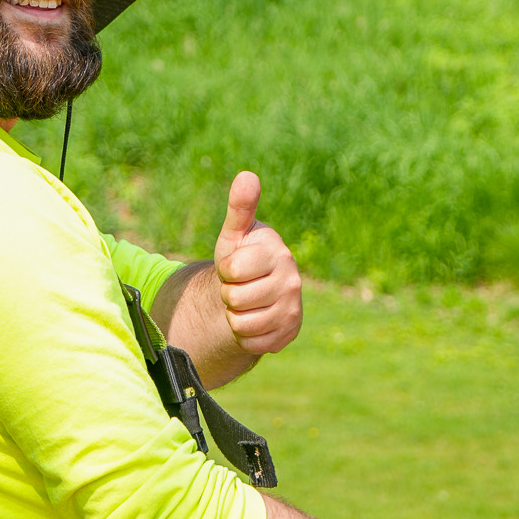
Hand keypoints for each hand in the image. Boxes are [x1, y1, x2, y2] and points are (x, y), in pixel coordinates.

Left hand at [213, 170, 302, 356]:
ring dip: (235, 316)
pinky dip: (245, 336)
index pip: (231, 270)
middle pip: (234, 299)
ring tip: (247, 302)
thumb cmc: (242, 256)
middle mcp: (291, 279)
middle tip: (241, 286)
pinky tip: (254, 320)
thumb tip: (247, 175)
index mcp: (276, 251)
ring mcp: (293, 307)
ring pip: (241, 324)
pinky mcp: (290, 332)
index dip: (225, 270)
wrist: (257, 290)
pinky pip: (252, 343)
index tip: (236, 265)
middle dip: (229, 294)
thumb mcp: (235, 233)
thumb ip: (240, 206)